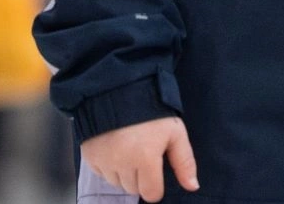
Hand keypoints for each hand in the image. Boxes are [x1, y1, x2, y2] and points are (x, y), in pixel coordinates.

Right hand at [80, 116, 196, 201]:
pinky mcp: (90, 157)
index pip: (151, 194)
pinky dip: (109, 166)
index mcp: (145, 159)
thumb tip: (193, 187)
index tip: (156, 170)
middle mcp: (122, 164)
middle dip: (141, 177)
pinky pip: (102, 174)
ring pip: (117, 183)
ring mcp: (104, 161)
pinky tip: (116, 148)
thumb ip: (184, 162)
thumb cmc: (153, 112)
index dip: (156, 185)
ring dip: (124, 173)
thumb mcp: (175, 133)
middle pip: (134, 189)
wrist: (120, 91)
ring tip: (129, 149)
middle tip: (143, 153)